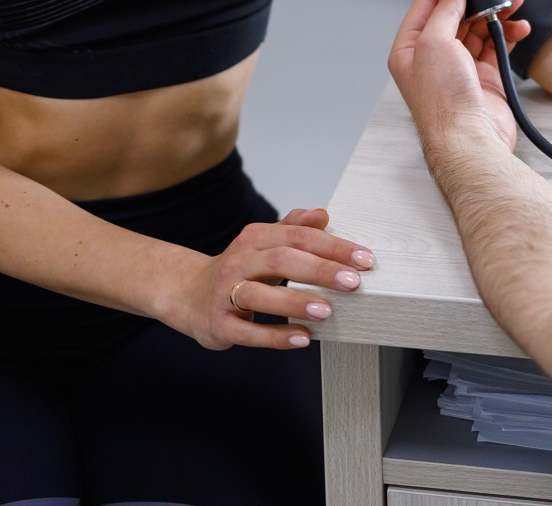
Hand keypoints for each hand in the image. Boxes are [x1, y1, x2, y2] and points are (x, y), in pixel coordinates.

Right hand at [171, 206, 376, 350]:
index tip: (364, 259)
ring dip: (296, 302)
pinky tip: (303, 339)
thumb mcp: (262, 243)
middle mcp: (238, 262)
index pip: (298, 237)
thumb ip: (293, 227)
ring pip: (260, 295)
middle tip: (353, 282)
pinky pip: (248, 331)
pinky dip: (275, 336)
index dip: (333, 247)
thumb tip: (323, 212)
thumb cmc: (237, 269)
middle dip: (320, 270)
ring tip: (328, 311)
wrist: (186, 294)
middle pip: (281, 260)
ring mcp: (226, 294)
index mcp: (255, 239)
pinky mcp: (219, 324)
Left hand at [388, 0, 529, 153]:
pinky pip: (497, 46)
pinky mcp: (484, 77)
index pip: (425, 4)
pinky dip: (508, 33)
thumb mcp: (434, 44)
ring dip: (497, 11)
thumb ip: (443, 11)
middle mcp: (433, 56)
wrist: (470, 140)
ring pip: (479, 27)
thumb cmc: (442, 103)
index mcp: (410, 48)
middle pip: (456, 13)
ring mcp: (459, 67)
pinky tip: (519, 26)